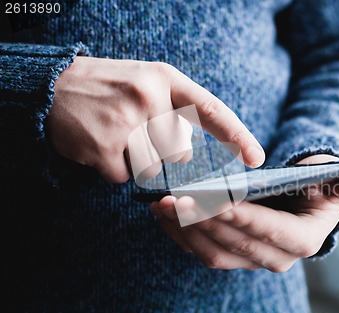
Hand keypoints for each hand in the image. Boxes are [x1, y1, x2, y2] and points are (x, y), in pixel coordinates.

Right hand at [47, 56, 264, 182]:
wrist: (51, 87)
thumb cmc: (107, 89)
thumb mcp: (145, 83)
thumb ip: (172, 111)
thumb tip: (189, 157)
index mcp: (164, 78)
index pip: (210, 109)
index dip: (236, 135)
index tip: (256, 158)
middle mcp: (148, 96)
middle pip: (178, 152)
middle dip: (160, 152)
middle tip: (132, 129)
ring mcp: (125, 121)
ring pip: (151, 168)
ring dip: (134, 161)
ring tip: (111, 133)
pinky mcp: (104, 146)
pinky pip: (122, 177)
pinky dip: (110, 168)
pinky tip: (96, 144)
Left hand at [151, 154, 338, 271]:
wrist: (300, 201)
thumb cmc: (315, 185)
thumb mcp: (334, 180)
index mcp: (303, 239)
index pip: (268, 230)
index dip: (241, 215)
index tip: (212, 198)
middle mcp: (276, 257)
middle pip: (234, 242)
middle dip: (202, 220)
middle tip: (173, 198)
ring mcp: (251, 259)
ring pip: (213, 252)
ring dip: (184, 230)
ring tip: (160, 205)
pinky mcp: (232, 254)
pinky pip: (202, 250)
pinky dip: (180, 234)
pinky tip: (162, 215)